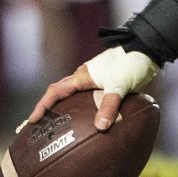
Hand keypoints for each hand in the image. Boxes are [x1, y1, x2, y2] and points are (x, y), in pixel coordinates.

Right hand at [28, 46, 157, 131]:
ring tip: (55, 125)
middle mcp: (83, 77)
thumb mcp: (120, 85)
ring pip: (71, 95)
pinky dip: (79, 109)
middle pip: (58, 93)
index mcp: (82, 76)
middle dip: (45, 108)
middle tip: (36, 125)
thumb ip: (109, 105)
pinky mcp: (103, 83)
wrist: (146, 49)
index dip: (42, 107)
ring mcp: (93, 80)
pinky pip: (85, 98)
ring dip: (61, 108)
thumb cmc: (130, 63)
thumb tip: (100, 128)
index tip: (32, 121)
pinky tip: (85, 120)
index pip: (55, 92)